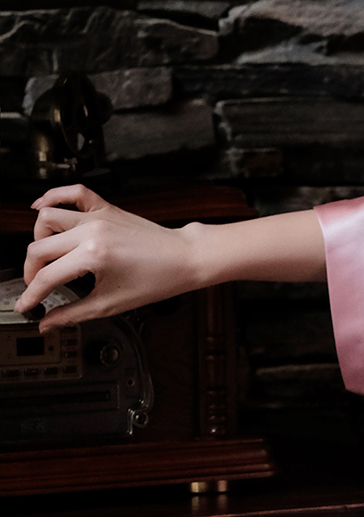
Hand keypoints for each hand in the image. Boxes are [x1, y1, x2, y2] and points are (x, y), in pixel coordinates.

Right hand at [19, 183, 201, 329]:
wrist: (184, 258)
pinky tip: (42, 209)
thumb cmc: (158, 279)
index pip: (46, 276)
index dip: (31, 295)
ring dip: (38, 238)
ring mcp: (99, 216)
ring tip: (45, 256)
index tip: (26, 305)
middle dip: (30, 271)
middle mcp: (92, 231)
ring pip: (48, 217)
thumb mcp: (112, 304)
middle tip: (37, 286)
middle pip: (39, 247)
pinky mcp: (106, 208)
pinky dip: (53, 197)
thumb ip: (74, 314)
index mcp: (94, 256)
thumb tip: (48, 323)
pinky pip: (74, 193)